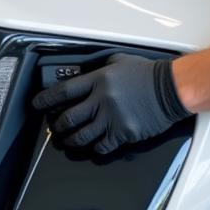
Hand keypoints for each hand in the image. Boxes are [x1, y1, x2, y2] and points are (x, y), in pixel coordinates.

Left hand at [32, 54, 191, 153]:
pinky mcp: (123, 133)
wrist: (171, 90)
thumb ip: (100, 68)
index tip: (38, 104)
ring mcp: (112, 119)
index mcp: (99, 80)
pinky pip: (102, 146)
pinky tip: (93, 146)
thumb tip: (85, 73)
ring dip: (71, 140)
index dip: (46, 99)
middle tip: (55, 127)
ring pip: (81, 136)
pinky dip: (94, 148)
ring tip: (67, 141)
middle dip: (57, 125)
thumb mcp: (120, 62)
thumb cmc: (148, 74)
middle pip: (68, 118)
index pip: (64, 91)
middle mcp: (102, 100)